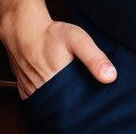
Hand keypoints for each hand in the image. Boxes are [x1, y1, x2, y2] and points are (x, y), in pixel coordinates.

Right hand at [0, 13, 117, 100]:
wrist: (24, 29)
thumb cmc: (52, 34)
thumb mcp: (77, 39)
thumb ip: (94, 57)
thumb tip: (111, 77)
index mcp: (57, 82)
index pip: (76, 105)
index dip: (85, 103)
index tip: (92, 95)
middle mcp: (43, 92)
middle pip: (63, 107)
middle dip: (74, 102)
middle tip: (82, 89)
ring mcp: (32, 93)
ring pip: (51, 106)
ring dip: (60, 102)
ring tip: (70, 89)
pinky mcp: (25, 92)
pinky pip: (38, 103)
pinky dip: (47, 100)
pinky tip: (55, 91)